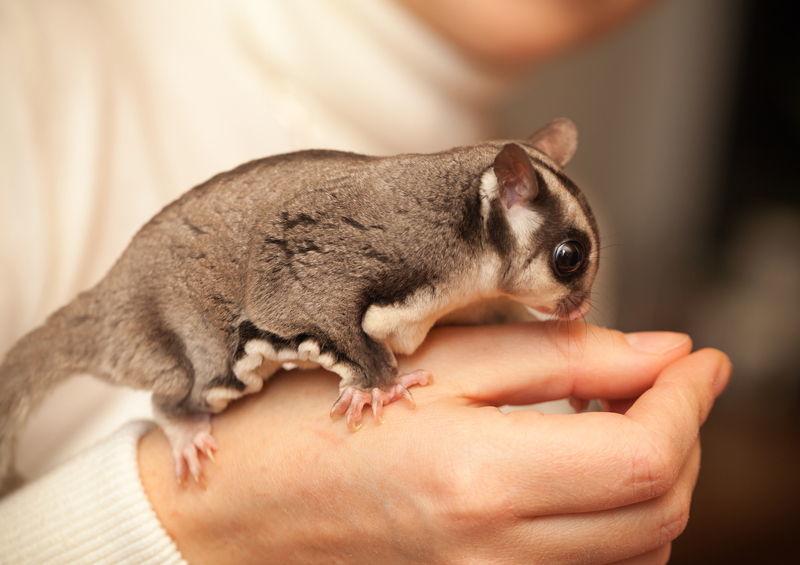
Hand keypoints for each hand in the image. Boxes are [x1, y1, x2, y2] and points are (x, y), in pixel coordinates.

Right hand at [138, 322, 729, 563]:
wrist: (231, 506)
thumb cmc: (306, 417)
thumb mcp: (429, 359)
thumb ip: (552, 356)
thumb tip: (655, 352)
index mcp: (479, 477)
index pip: (643, 453)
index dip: (688, 401)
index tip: (700, 358)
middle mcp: (494, 550)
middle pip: (657, 509)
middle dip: (684, 436)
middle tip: (668, 379)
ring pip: (636, 551)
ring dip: (656, 481)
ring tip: (629, 418)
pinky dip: (620, 528)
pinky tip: (589, 479)